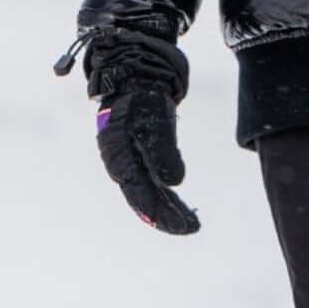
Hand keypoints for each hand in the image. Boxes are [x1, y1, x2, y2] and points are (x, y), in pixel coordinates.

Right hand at [95, 89, 200, 234]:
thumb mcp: (156, 121)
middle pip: (142, 196)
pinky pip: (152, 181)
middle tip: (190, 228)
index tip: (178, 224)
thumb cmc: (144, 98)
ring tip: (190, 224)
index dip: (156, 210)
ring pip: (148, 191)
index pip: (137, 190)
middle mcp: (121, 162)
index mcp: (118, 154)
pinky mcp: (141, 156)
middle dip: (165, 215)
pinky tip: (178, 206)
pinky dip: (166, 195)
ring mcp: (130, 160)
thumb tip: (174, 183)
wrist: (136, 79)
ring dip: (167, 208)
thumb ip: (163, 152)